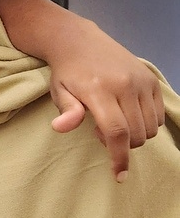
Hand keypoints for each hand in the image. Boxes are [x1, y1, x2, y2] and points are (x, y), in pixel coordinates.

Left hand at [48, 22, 164, 180]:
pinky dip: (146, 124)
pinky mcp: (151, 80)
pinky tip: (127, 114)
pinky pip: (158, 115)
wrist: (79, 41)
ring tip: (113, 121)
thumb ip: (66, 111)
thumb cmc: (66, 72)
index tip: (119, 176)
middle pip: (137, 133)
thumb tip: (61, 127)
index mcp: (100, 91)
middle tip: (100, 132)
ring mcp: (142, 81)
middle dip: (122, 145)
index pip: (117, 131)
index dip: (119, 157)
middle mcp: (125, 85)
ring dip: (135, 135)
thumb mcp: (59, 91)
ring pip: (150, 127)